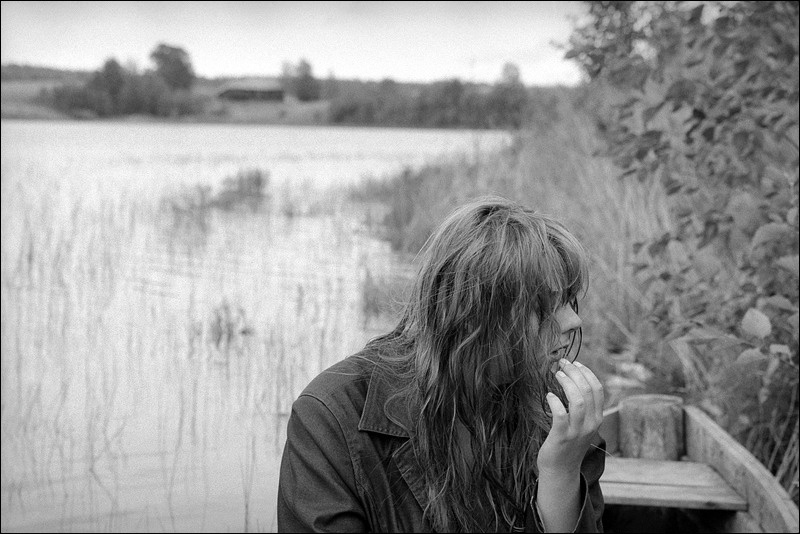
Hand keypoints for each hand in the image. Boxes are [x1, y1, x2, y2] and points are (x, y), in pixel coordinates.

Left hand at [537, 359, 603, 477]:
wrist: (561, 469)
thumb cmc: (568, 442)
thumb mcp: (582, 424)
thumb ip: (583, 406)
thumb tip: (573, 378)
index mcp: (597, 418)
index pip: (598, 389)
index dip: (586, 372)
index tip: (574, 362)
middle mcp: (590, 424)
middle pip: (587, 390)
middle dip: (574, 372)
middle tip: (561, 364)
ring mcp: (577, 431)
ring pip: (577, 400)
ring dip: (566, 383)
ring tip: (556, 374)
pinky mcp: (562, 437)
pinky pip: (561, 415)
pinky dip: (555, 401)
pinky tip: (549, 395)